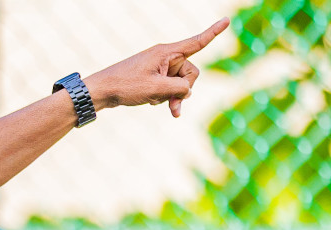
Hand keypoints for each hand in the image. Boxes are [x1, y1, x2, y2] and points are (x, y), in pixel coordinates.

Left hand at [86, 19, 229, 117]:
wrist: (103, 91)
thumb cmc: (127, 86)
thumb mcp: (157, 89)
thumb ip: (179, 89)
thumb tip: (187, 91)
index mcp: (167, 52)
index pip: (196, 42)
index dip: (213, 32)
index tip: (227, 20)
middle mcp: (166, 57)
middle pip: (190, 73)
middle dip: (185, 90)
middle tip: (173, 106)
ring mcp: (160, 67)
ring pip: (180, 84)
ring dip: (174, 97)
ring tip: (164, 109)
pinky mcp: (154, 77)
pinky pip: (169, 87)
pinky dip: (165, 97)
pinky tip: (153, 103)